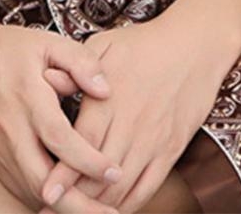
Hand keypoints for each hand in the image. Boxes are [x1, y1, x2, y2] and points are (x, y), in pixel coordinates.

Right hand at [0, 13, 125, 211]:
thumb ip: (81, 61)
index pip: (59, 139)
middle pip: (43, 181)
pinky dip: (44, 198)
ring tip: (97, 211)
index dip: (88, 160)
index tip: (115, 170)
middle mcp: (10, 129)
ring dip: (63, 207)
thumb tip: (106, 91)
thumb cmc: (8, 48)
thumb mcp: (48, 42)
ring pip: (30, 190)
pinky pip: (19, 185)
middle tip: (112, 212)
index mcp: (27, 98)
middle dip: (78, 204)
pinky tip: (68, 200)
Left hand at [35, 16, 234, 212]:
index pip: (83, 144)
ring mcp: (152, 140)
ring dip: (100, 205)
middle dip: (75, 197)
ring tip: (78, 213)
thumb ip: (76, 68)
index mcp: (109, 98)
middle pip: (100, 173)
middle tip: (53, 210)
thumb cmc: (143, 44)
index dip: (64, 172)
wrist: (194, 47)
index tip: (46, 191)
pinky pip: (149, 186)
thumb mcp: (105, 45)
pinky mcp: (171, 150)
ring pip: (123, 186)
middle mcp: (131, 124)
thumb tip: (47, 79)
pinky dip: (130, 203)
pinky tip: (113, 209)